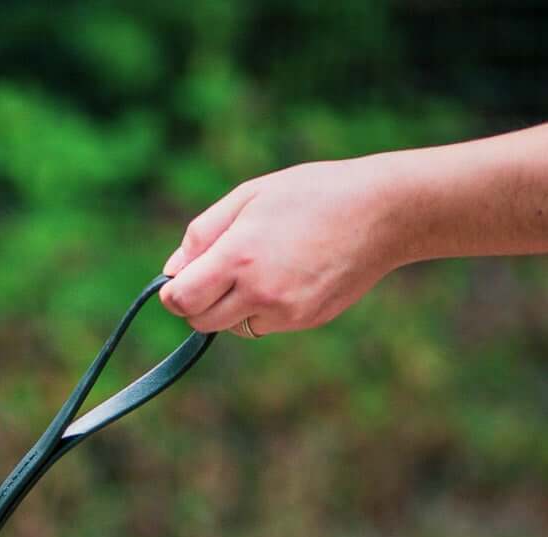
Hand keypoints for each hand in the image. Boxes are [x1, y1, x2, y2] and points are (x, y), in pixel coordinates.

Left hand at [159, 158, 406, 334]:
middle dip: (197, 302)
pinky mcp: (303, 322)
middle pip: (200, 321)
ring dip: (231, 306)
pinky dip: (262, 308)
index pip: (181, 299)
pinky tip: (288, 275)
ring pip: (232, 326)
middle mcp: (258, 290)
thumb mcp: (250, 195)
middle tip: (214, 274)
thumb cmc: (312, 193)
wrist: (380, 212)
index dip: (173, 292)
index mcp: (239, 255)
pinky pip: (263, 325)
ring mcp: (283, 312)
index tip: (180, 280)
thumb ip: (203, 234)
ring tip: (261, 265)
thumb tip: (171, 271)